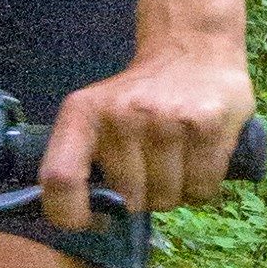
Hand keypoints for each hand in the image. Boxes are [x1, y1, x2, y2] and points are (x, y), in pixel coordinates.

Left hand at [40, 45, 256, 228]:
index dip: (70, 213)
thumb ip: (83, 158)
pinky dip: (202, 187)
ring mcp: (166, 120)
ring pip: (167, 198)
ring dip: (175, 192)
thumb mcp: (98, 112)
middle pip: (129, 200)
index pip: (60, 179)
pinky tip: (199, 159)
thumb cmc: (142, 95)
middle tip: (152, 167)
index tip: (92, 220)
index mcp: (83, 113)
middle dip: (143, 198)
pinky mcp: (207, 125)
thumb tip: (87, 218)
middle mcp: (122, 115)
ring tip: (177, 159)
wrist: (194, 47)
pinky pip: (201, 189)